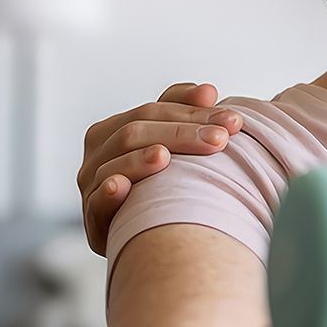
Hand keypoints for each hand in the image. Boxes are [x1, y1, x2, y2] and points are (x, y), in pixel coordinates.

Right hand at [78, 83, 243, 254]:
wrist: (155, 236)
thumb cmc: (167, 181)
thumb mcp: (175, 143)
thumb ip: (185, 111)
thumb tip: (208, 90)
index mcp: (113, 130)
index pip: (151, 112)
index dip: (191, 112)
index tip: (233, 120)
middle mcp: (98, 155)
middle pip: (133, 133)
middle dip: (180, 134)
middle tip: (221, 139)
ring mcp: (92, 188)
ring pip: (113, 164)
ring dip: (141, 159)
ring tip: (166, 156)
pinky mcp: (94, 222)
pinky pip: (95, 204)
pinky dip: (108, 193)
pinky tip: (122, 186)